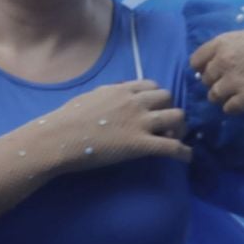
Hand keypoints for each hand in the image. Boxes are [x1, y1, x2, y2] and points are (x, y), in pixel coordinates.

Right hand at [24, 80, 189, 175]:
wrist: (56, 139)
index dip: (156, 97)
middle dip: (168, 110)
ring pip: (177, 117)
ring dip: (178, 127)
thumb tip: (116, 94)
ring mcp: (140, 123)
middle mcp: (135, 102)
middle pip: (168, 98)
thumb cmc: (64, 120)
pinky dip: (183, 152)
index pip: (152, 86)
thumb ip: (107, 94)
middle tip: (163, 125)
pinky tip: (186, 158)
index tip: (153, 108)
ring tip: (174, 138)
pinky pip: (172, 147)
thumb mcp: (89, 97)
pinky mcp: (140, 145)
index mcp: (121, 90)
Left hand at [189, 24, 243, 114]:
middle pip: (205, 80)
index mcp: (223, 42)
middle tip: (238, 80)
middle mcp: (223, 61)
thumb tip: (213, 64)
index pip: (196, 61)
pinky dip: (238, 107)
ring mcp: (233, 81)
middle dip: (218, 82)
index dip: (205, 68)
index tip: (217, 71)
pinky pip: (229, 109)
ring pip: (214, 96)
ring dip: (226, 96)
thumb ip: (232, 49)